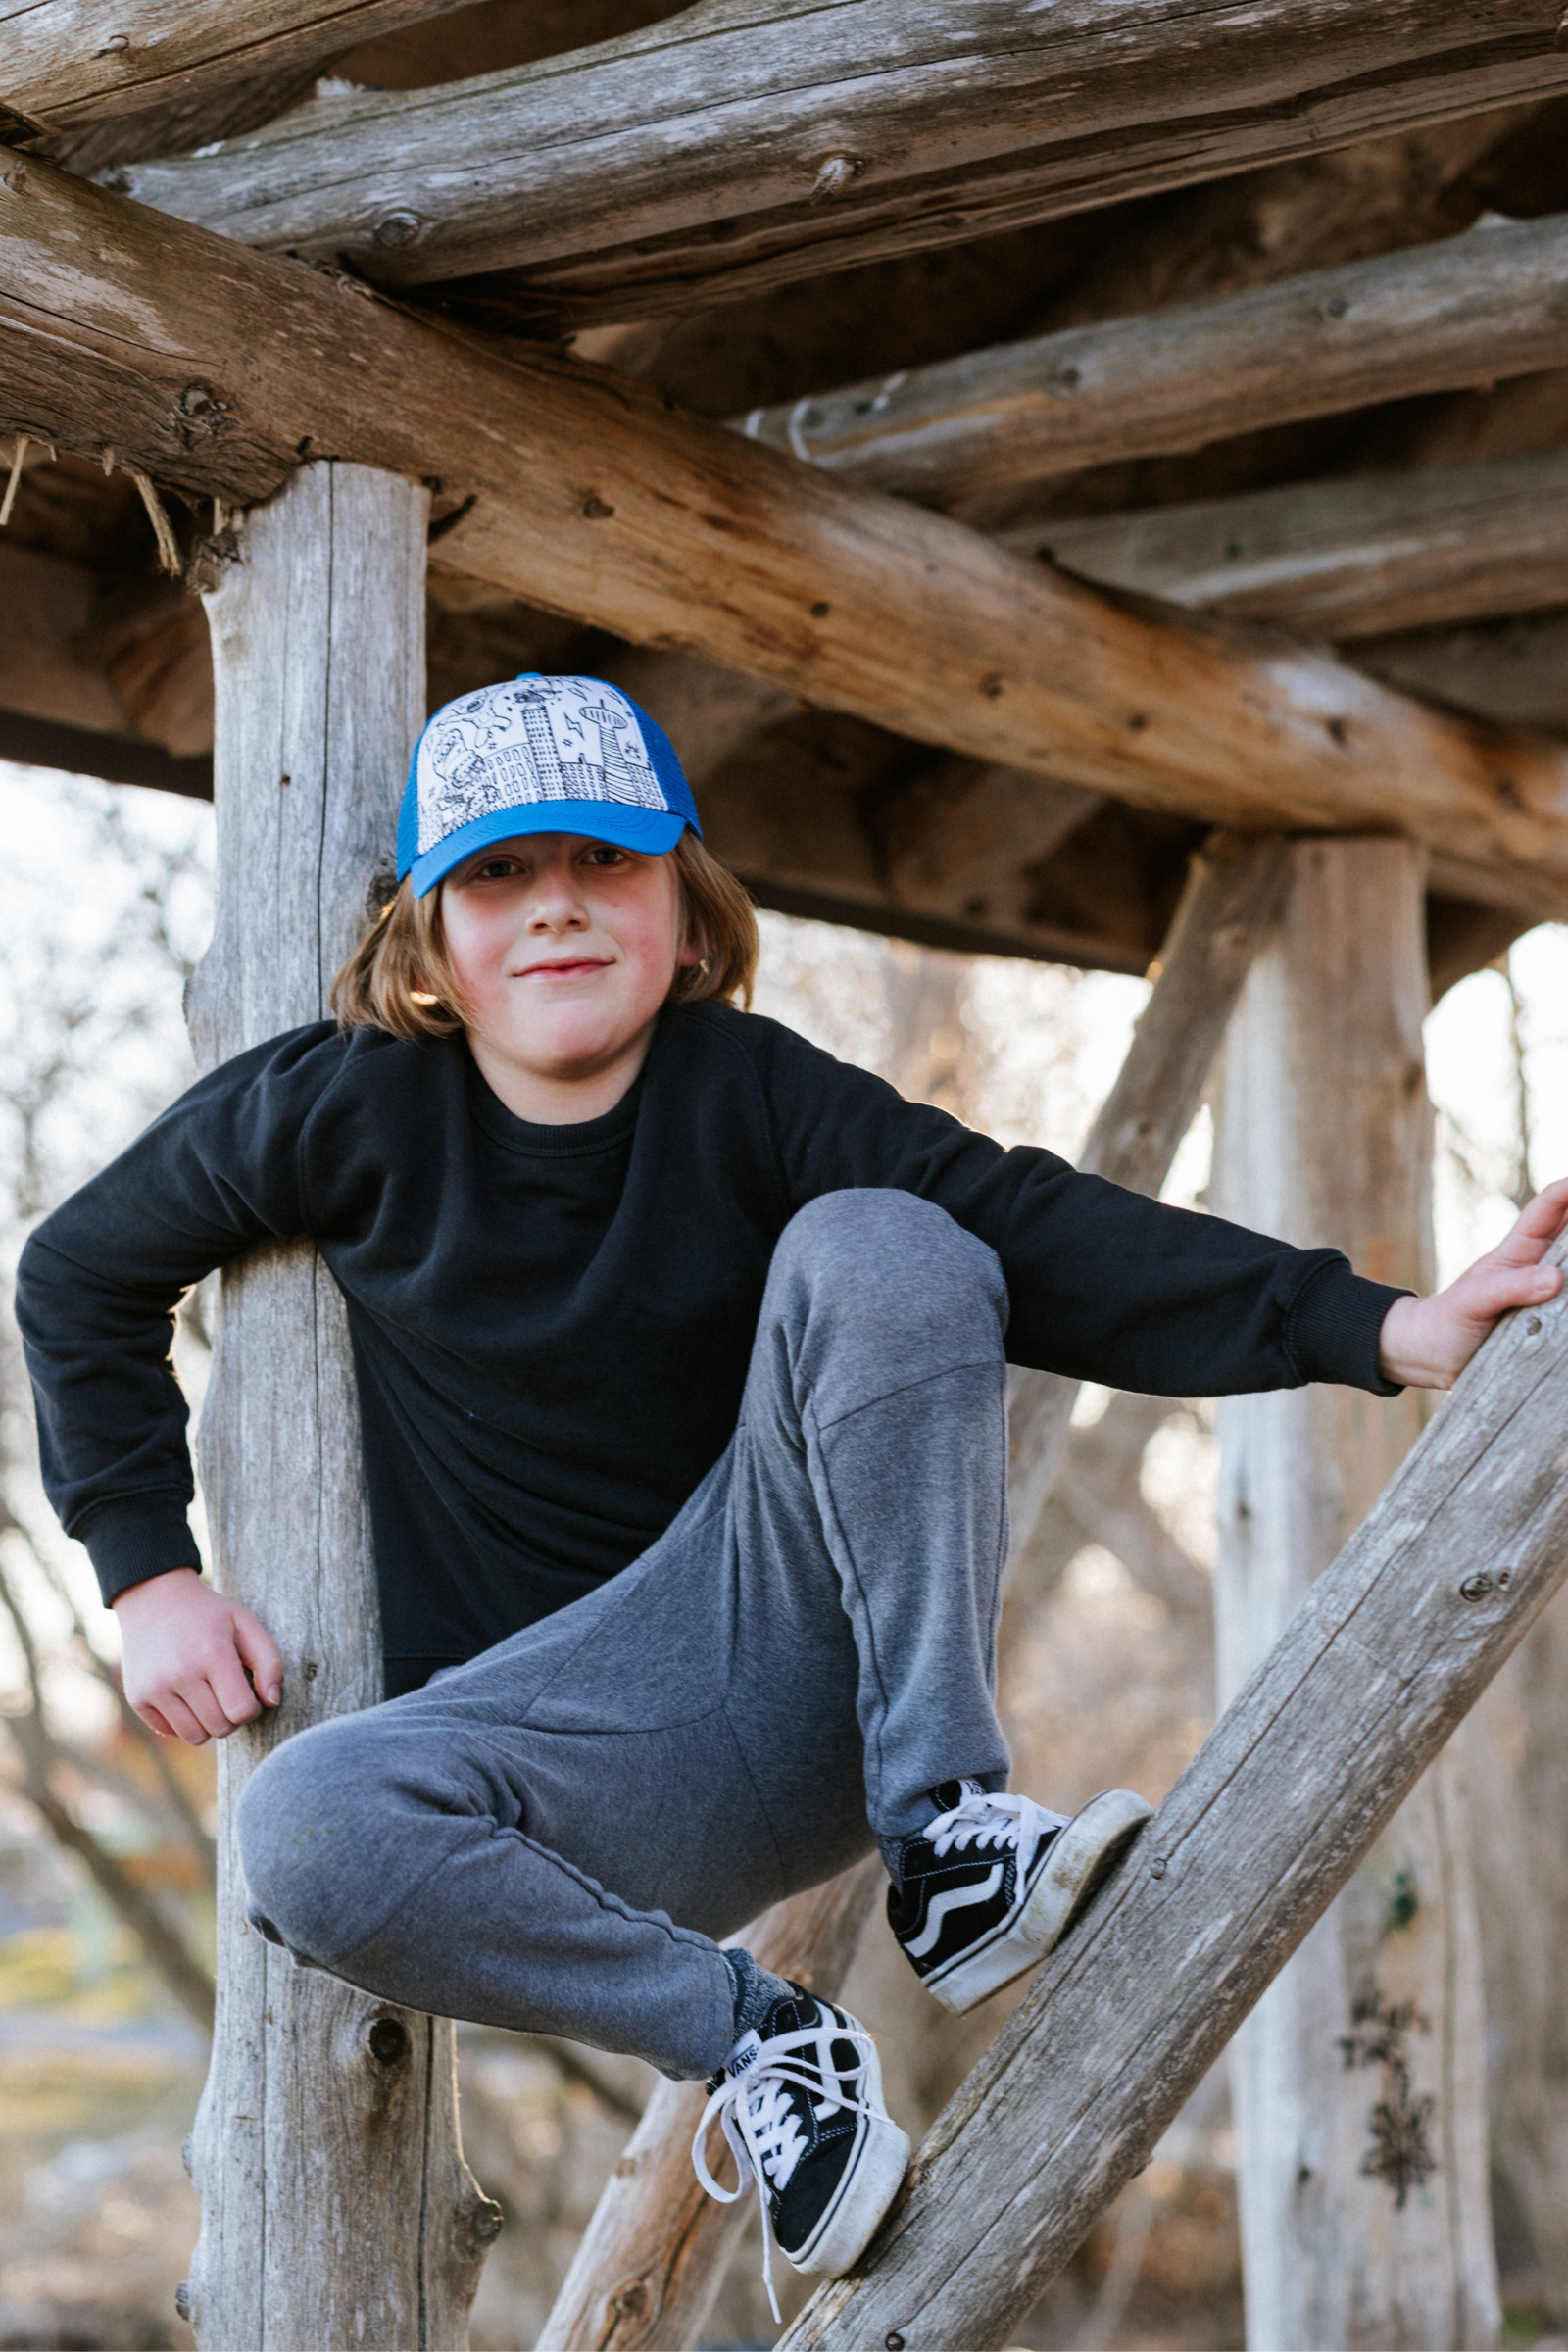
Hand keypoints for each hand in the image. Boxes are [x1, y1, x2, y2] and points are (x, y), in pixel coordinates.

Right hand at [112, 1567, 283, 1743]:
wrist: (155, 1600)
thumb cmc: (209, 1616)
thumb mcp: (246, 1624)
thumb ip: (270, 1662)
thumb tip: (271, 1702)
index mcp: (212, 1654)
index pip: (241, 1712)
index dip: (252, 1708)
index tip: (247, 1692)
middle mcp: (180, 1674)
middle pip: (220, 1728)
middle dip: (232, 1717)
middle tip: (228, 1693)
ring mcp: (155, 1688)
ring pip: (195, 1737)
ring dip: (208, 1724)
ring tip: (209, 1697)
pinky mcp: (137, 1698)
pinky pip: (170, 1732)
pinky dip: (183, 1722)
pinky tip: (186, 1697)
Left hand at [1377, 1176, 1567, 1389]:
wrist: (1435, 1359)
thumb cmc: (1449, 1320)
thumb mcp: (1473, 1301)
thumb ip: (1510, 1288)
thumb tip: (1554, 1279)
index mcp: (1518, 1251)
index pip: (1547, 1209)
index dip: (1567, 1190)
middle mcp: (1540, 1268)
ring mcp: (1549, 1297)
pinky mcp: (1554, 1326)